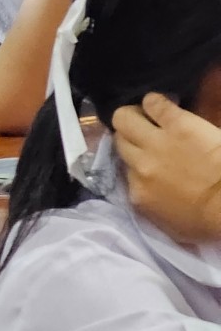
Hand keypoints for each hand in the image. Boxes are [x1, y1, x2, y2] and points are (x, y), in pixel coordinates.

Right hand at [113, 93, 220, 243]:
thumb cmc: (211, 221)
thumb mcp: (173, 227)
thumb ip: (152, 208)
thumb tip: (143, 193)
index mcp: (139, 193)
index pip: (124, 171)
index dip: (134, 163)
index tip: (144, 162)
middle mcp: (140, 165)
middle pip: (120, 141)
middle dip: (129, 138)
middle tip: (143, 137)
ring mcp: (156, 141)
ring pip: (124, 118)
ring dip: (134, 116)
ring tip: (145, 116)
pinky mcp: (176, 123)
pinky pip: (153, 103)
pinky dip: (155, 102)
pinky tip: (161, 105)